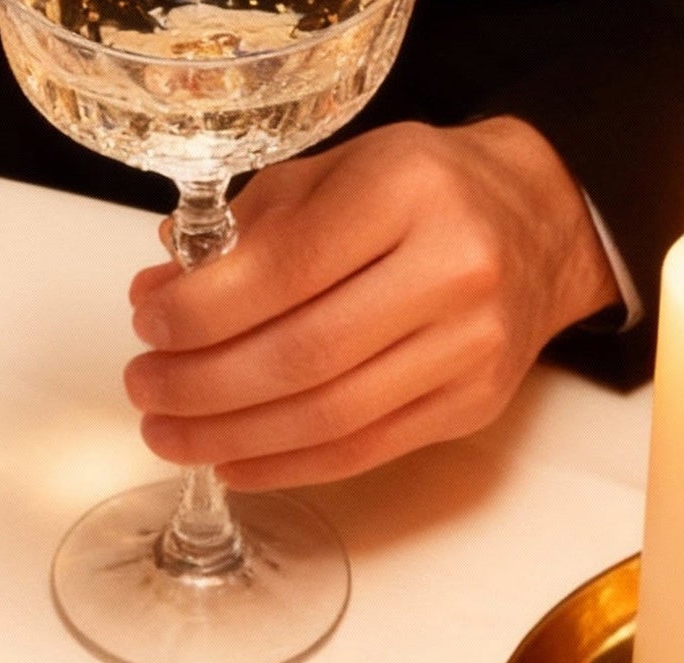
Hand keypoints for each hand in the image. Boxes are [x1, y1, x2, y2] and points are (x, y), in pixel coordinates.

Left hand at [126, 119, 622, 489]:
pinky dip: (281, 465)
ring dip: (227, 436)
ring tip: (168, 433)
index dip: (200, 313)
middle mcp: (450, 267)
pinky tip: (228, 460)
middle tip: (145, 389)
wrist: (539, 223)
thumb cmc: (421, 194)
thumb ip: (246, 231)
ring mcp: (468, 345)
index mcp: (407, 189)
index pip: (283, 268)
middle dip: (200, 385)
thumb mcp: (337, 176)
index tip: (148, 327)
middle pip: (298, 356)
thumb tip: (157, 293)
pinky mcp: (469, 405)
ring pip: (324, 418)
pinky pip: (358, 453)